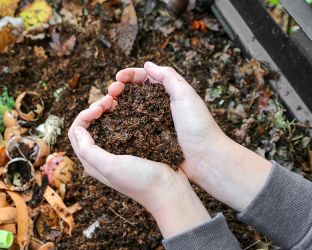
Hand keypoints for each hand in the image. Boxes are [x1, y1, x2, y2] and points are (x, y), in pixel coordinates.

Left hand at [68, 81, 210, 238]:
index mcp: (91, 162)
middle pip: (89, 126)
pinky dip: (121, 114)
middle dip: (95, 109)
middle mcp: (101, 155)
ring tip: (118, 100)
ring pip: (105, 124)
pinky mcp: (133, 146)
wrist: (169, 190)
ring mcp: (118, 150)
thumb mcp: (111, 167)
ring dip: (108, 110)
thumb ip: (89, 150)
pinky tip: (129, 107)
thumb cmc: (140, 181)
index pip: (76, 133)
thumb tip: (77, 130)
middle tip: (110, 99)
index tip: (100, 107)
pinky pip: (121, 125)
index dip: (84, 115)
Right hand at [109, 62, 271, 211]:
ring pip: (127, 109)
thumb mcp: (186, 95)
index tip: (117, 78)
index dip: (129, 76)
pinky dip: (118, 122)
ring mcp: (150, 123)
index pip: (144, 78)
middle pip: (132, 93)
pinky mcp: (146, 139)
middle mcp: (157, 106)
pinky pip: (129, 128)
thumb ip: (168, 77)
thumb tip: (147, 64)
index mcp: (167, 93)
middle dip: (118, 89)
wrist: (205, 158)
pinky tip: (110, 121)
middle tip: (110, 92)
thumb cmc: (198, 126)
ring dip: (115, 104)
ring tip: (107, 105)